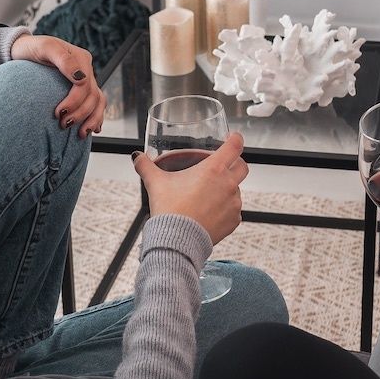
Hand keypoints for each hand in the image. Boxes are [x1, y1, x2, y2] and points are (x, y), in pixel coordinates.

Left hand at [11, 34, 106, 138]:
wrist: (21, 52)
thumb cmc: (31, 49)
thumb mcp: (45, 48)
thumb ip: (63, 60)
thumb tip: (80, 78)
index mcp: (81, 58)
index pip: (85, 85)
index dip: (74, 101)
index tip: (58, 113)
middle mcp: (85, 69)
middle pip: (93, 96)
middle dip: (81, 113)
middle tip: (63, 124)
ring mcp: (84, 80)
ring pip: (98, 101)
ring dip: (92, 119)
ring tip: (80, 133)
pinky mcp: (80, 90)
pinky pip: (94, 104)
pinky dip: (95, 117)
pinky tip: (92, 129)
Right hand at [132, 132, 247, 244]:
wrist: (177, 240)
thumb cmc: (169, 209)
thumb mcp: (156, 183)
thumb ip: (146, 166)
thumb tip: (137, 157)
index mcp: (214, 169)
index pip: (234, 146)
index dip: (235, 139)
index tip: (233, 138)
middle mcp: (228, 184)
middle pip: (242, 166)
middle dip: (236, 162)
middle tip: (224, 165)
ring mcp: (233, 203)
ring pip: (237, 190)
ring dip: (227, 188)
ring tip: (209, 194)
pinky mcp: (234, 220)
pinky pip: (234, 210)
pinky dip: (225, 209)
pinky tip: (211, 212)